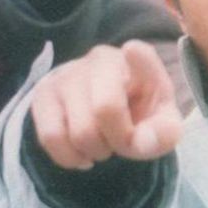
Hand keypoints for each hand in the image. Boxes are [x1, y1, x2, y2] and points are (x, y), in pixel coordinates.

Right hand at [30, 40, 184, 169]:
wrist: (103, 111)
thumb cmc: (136, 112)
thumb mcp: (160, 123)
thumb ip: (164, 134)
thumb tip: (145, 143)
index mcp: (139, 61)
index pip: (140, 55)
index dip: (137, 57)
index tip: (132, 51)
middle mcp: (101, 60)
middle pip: (106, 110)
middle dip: (118, 141)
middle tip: (121, 143)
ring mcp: (68, 74)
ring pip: (79, 131)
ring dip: (94, 151)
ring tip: (101, 145)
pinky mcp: (43, 94)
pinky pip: (51, 137)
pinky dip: (69, 157)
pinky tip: (80, 153)